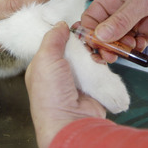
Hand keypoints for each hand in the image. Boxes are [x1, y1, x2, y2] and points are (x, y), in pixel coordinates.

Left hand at [25, 21, 105, 147]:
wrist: (71, 122)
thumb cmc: (51, 94)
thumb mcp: (45, 59)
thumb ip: (52, 39)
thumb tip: (60, 25)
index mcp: (42, 68)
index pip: (53, 44)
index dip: (64, 34)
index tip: (76, 24)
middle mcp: (59, 74)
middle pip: (74, 49)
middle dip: (83, 42)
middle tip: (91, 34)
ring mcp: (77, 81)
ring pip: (88, 58)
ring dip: (94, 52)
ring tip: (99, 47)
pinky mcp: (92, 87)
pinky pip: (99, 70)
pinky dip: (103, 64)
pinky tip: (105, 59)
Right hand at [81, 0, 147, 49]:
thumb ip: (121, 19)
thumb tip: (99, 35)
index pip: (92, 16)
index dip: (89, 30)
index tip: (92, 43)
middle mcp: (121, 10)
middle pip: (103, 32)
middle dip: (102, 45)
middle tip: (106, 55)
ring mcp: (135, 22)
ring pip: (118, 41)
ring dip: (118, 49)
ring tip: (126, 50)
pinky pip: (135, 46)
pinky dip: (133, 51)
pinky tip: (138, 48)